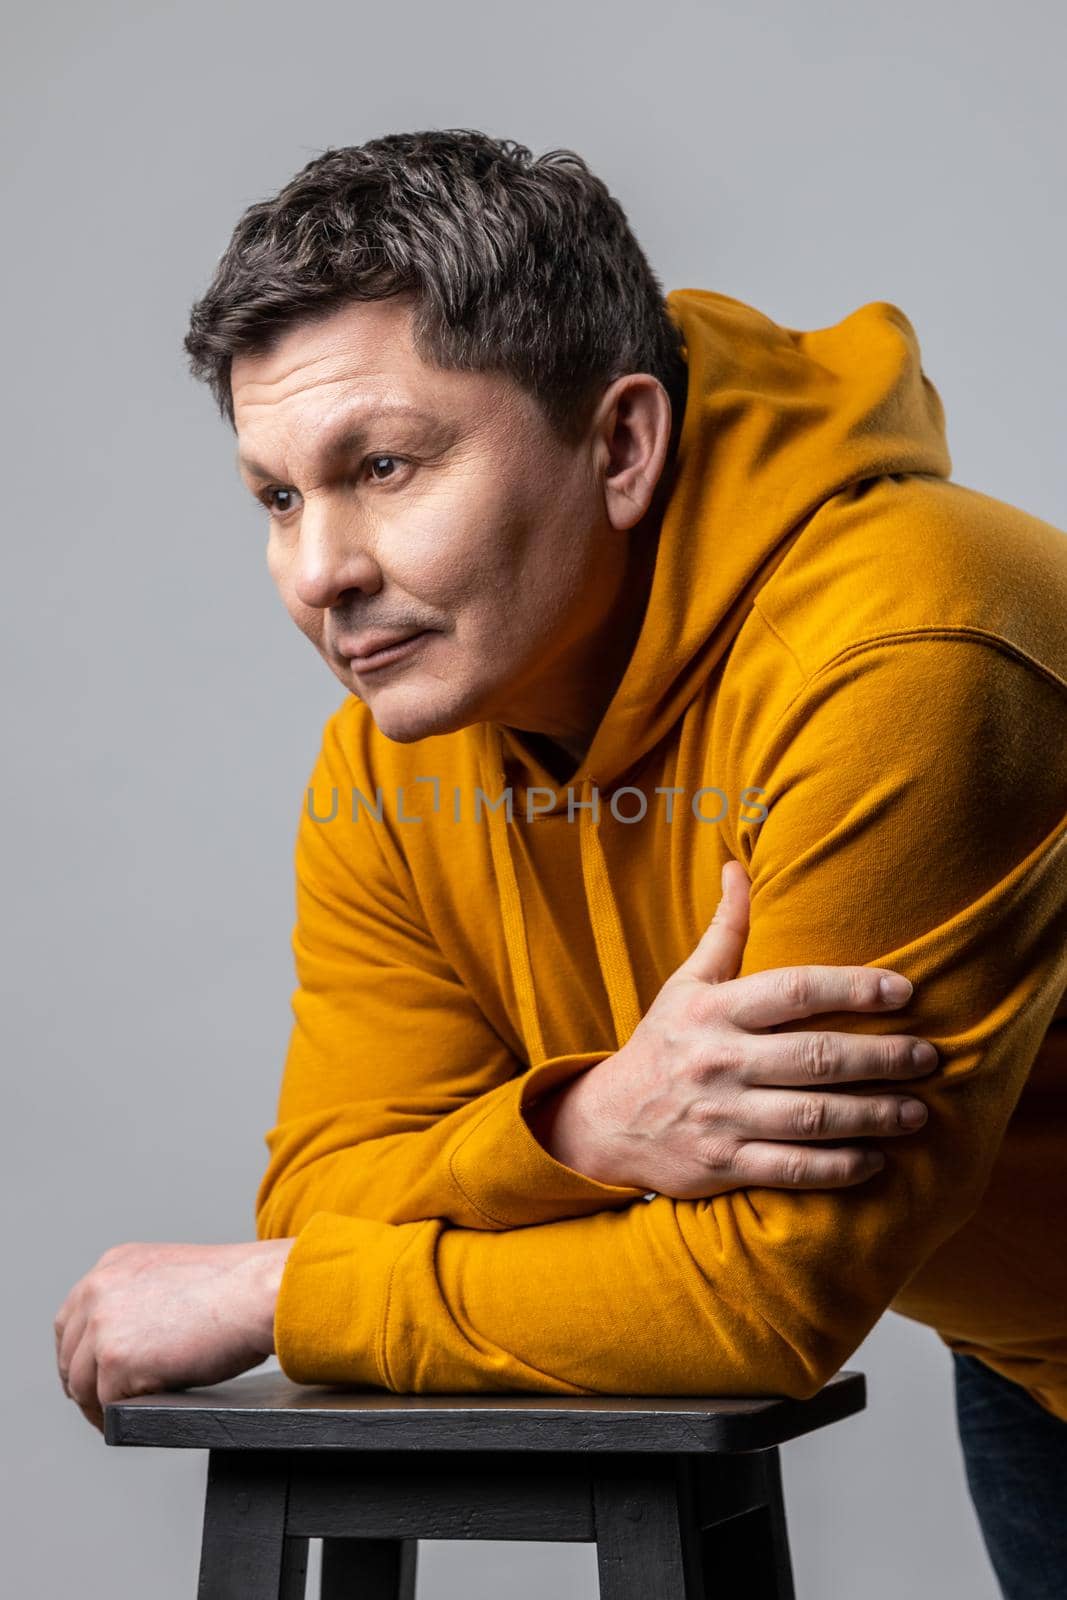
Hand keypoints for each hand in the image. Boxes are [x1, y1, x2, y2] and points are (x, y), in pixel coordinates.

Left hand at [53, 1238, 295, 1432]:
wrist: (261, 1291)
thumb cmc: (237, 1289)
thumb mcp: (174, 1276)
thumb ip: (142, 1299)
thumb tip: (133, 1340)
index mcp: (114, 1265)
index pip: (73, 1318)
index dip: (80, 1353)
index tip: (94, 1376)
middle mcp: (100, 1288)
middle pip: (69, 1353)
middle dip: (84, 1382)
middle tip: (104, 1405)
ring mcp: (104, 1323)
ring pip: (81, 1384)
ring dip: (97, 1406)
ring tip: (120, 1417)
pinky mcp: (116, 1358)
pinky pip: (106, 1403)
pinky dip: (118, 1415)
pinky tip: (139, 1414)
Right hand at [526, 858, 937, 1197]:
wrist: (606, 1122)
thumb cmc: (664, 1043)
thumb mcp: (686, 982)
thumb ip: (725, 930)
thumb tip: (739, 866)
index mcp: (714, 1010)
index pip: (793, 990)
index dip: (852, 988)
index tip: (904, 990)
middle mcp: (718, 1061)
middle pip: (814, 1057)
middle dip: (881, 1058)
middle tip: (928, 1056)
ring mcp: (722, 1116)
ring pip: (812, 1118)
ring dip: (873, 1115)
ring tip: (918, 1112)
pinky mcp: (724, 1165)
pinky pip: (792, 1169)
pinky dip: (838, 1168)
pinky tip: (876, 1160)